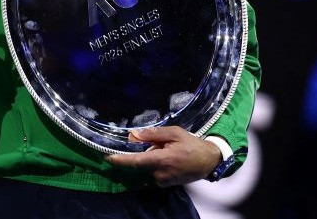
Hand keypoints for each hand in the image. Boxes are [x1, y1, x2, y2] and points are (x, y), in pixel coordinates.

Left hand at [104, 126, 220, 186]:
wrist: (209, 161)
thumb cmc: (192, 145)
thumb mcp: (174, 133)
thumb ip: (153, 134)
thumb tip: (134, 135)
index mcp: (161, 160)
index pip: (135, 161)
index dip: (120, 160)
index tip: (107, 157)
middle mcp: (160, 173)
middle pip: (142, 162)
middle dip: (146, 152)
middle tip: (161, 144)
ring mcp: (163, 180)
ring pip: (148, 166)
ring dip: (153, 157)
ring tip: (169, 150)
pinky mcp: (166, 183)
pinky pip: (155, 171)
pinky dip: (158, 163)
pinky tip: (171, 158)